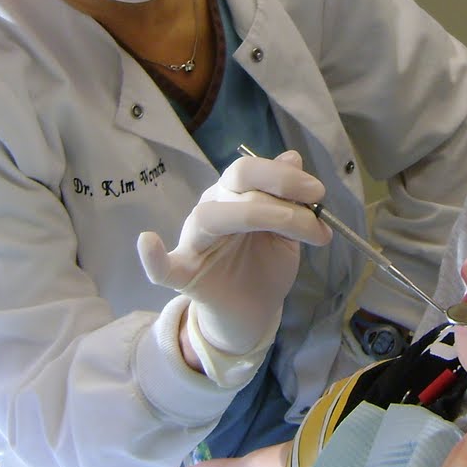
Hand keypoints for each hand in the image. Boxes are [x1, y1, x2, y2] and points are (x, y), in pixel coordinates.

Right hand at [138, 150, 330, 361]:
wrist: (254, 309)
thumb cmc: (265, 264)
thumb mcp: (287, 232)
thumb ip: (288, 200)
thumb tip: (293, 156)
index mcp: (235, 196)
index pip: (250, 170)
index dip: (284, 175)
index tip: (318, 192)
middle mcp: (212, 210)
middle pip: (234, 182)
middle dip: (278, 187)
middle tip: (314, 203)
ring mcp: (195, 241)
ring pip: (211, 216)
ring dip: (258, 215)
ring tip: (297, 232)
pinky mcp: (185, 275)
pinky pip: (162, 268)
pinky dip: (153, 257)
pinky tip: (148, 242)